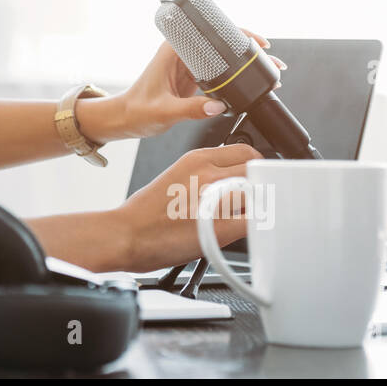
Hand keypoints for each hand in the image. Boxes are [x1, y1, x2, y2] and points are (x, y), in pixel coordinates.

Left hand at [109, 27, 286, 140]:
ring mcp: (190, 65)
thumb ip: (191, 109)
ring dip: (245, 65)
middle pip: (222, 45)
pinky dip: (236, 79)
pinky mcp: (193, 79)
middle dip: (249, 51)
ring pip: (224, 59)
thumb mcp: (164, 111)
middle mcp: (184, 53)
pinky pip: (220, 75)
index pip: (211, 33)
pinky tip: (250, 85)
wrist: (126, 119)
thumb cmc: (136, 110)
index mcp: (174, 50)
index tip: (258, 43)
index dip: (237, 35)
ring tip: (270, 73)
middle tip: (273, 60)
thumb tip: (218, 106)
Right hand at [111, 143, 262, 272]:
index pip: (246, 151)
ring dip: (258, 206)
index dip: (255, 167)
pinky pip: (254, 222)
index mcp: (197, 158)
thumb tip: (229, 181)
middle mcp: (209, 173)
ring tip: (247, 217)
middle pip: (257, 171)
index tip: (254, 178)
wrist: (126, 233)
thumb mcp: (176, 175)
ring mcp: (216, 199)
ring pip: (260, 195)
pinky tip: (246, 233)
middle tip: (254, 200)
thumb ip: (206, 173)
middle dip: (260, 186)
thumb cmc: (145, 212)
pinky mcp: (220, 227)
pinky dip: (256, 227)